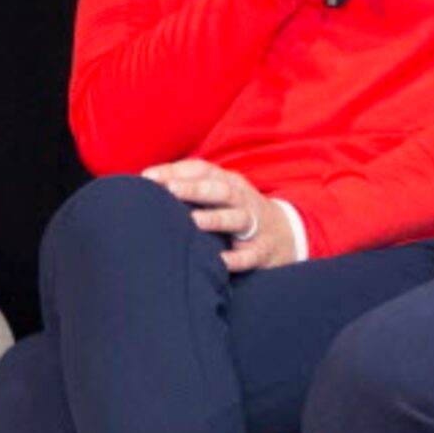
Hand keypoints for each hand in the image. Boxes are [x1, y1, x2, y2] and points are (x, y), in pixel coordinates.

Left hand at [143, 158, 294, 272]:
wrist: (287, 235)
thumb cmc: (238, 213)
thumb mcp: (221, 194)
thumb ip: (190, 189)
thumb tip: (146, 186)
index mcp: (229, 182)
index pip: (202, 170)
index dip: (176, 171)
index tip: (149, 177)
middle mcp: (243, 200)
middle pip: (220, 189)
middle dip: (194, 188)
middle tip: (168, 190)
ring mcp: (256, 224)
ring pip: (237, 218)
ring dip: (216, 218)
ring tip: (194, 221)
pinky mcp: (264, 250)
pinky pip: (250, 255)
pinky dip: (236, 259)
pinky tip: (221, 262)